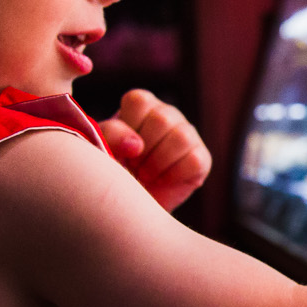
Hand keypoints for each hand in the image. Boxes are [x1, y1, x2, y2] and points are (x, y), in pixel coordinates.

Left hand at [99, 90, 211, 211]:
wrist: (131, 206)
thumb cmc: (115, 172)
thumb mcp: (104, 149)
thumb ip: (111, 135)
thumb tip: (137, 144)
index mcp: (142, 106)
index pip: (138, 101)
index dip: (127, 127)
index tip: (122, 147)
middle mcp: (167, 115)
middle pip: (161, 119)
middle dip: (144, 149)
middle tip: (134, 165)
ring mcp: (188, 134)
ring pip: (181, 137)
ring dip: (158, 162)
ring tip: (146, 174)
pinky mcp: (202, 158)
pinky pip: (194, 160)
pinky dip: (173, 175)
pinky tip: (162, 180)